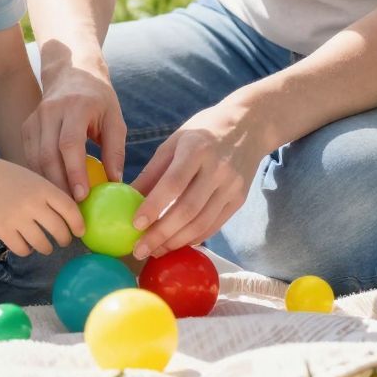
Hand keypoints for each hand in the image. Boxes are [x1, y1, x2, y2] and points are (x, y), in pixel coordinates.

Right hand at [0, 157, 85, 257]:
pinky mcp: (3, 230)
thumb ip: (51, 194)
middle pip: (59, 230)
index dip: (78, 223)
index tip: (80, 231)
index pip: (69, 209)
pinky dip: (27, 250)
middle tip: (63, 240)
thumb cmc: (9, 178)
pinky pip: (23, 250)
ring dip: (47, 248)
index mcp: (43, 188)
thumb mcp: (34, 179)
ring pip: (43, 244)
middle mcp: (32, 203)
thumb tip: (73, 215)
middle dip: (64, 239)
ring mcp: (17, 218)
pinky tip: (26, 244)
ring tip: (45, 245)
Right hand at [21, 55, 126, 197]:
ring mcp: (35, 118)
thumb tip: (115, 183)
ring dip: (47, 184)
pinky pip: (29, 156)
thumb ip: (115, 149)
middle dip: (58, 185)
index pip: (70, 144)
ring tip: (61, 207)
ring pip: (35, 158)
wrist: (72, 72)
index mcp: (76, 107)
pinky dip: (39, 176)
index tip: (82, 197)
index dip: (74, 172)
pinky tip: (50, 191)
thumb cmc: (99, 100)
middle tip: (71, 211)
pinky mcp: (27, 126)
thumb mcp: (115, 119)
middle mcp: (50, 111)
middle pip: (48, 154)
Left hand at [132, 98, 259, 260]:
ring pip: (202, 223)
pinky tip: (176, 243)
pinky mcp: (239, 199)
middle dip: (161, 234)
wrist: (248, 125)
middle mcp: (218, 169)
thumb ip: (153, 171)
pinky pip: (214, 225)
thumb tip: (127, 198)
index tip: (135, 224)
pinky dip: (194, 238)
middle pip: (188, 209)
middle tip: (139, 249)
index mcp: (197, 149)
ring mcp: (231, 186)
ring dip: (176, 242)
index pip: (173, 183)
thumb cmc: (204, 132)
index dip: (154, 206)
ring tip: (155, 251)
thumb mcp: (174, 141)